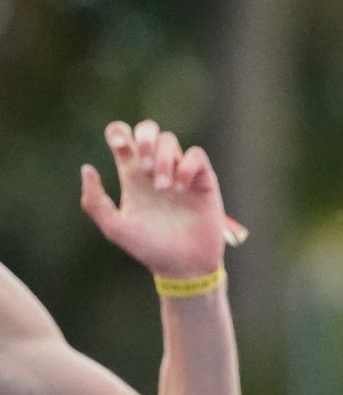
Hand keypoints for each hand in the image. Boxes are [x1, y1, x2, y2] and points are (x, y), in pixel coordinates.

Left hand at [81, 119, 227, 279]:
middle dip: (144, 136)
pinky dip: (187, 166)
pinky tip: (181, 189)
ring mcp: (180, 172)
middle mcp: (155, 170)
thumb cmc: (148, 248)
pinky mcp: (203, 180)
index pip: (123, 138)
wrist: (183, 265)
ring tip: (164, 188)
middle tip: (142, 162)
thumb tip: (88, 168)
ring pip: (170, 141)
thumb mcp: (114, 228)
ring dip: (164, 159)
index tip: (120, 147)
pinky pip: (196, 155)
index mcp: (132, 176)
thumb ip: (95, 201)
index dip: (119, 133)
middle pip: (148, 129)